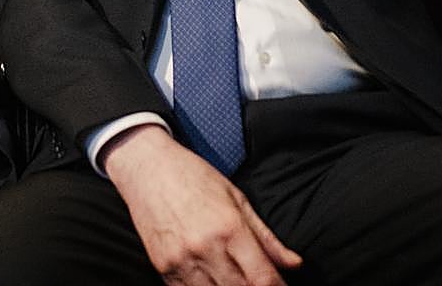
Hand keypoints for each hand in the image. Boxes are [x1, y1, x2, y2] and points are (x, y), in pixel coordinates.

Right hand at [103, 125, 301, 285]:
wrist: (146, 167)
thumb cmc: (193, 176)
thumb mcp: (236, 199)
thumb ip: (266, 237)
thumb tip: (295, 264)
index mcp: (229, 228)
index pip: (263, 278)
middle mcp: (205, 248)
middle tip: (259, 283)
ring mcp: (181, 260)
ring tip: (235, 281)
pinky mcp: (162, 267)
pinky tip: (211, 281)